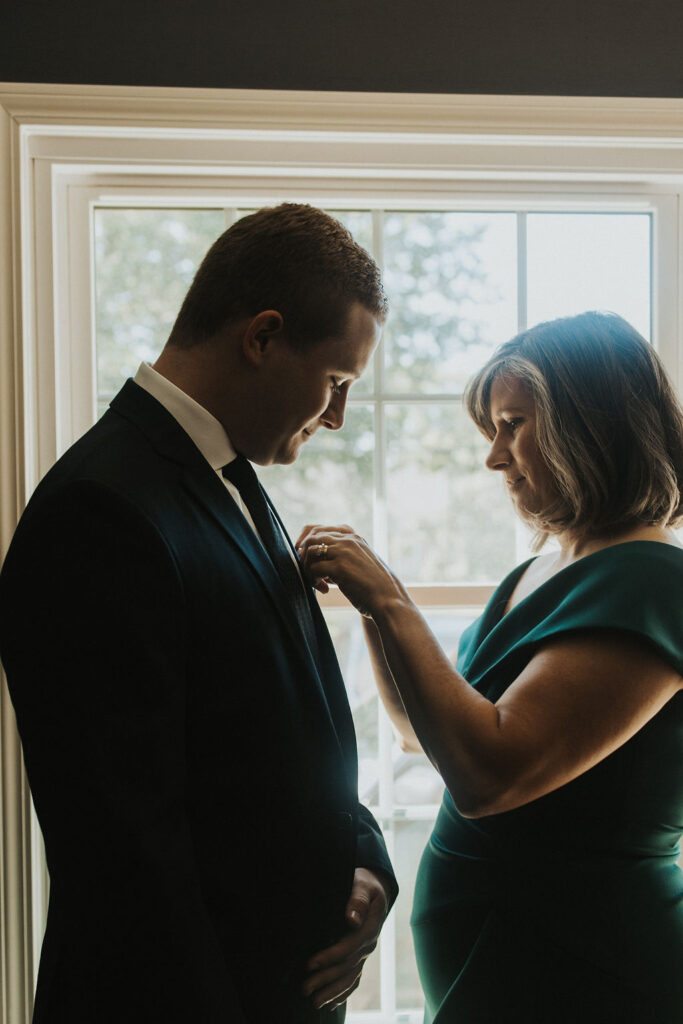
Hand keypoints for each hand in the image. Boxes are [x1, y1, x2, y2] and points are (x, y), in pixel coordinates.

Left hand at [296, 525, 404, 617]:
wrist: (389, 600)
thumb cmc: (374, 586)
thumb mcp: (359, 563)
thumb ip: (341, 557)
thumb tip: (316, 561)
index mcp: (353, 536)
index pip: (318, 528)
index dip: (305, 542)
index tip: (303, 558)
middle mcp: (348, 539)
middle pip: (311, 537)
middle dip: (304, 555)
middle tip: (309, 572)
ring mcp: (344, 551)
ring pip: (310, 551)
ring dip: (308, 568)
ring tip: (317, 583)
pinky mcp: (340, 566)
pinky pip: (314, 568)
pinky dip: (313, 580)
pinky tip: (325, 590)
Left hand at [302, 868, 390, 1010]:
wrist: (375, 888)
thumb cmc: (365, 884)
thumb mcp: (363, 885)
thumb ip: (358, 900)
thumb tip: (352, 919)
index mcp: (370, 927)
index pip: (349, 947)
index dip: (330, 957)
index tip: (310, 964)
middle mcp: (369, 944)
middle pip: (348, 966)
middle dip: (326, 979)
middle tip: (305, 989)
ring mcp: (365, 952)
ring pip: (351, 977)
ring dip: (333, 991)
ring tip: (315, 1002)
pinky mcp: (360, 956)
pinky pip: (355, 978)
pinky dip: (344, 992)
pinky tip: (331, 1003)